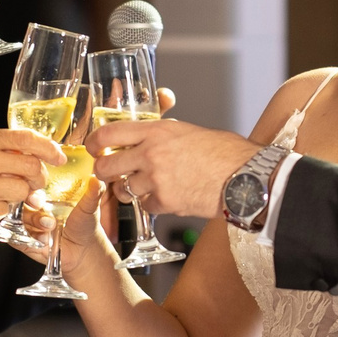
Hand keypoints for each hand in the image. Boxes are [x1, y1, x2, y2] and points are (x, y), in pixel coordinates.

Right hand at [0, 126, 61, 233]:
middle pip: (31, 167)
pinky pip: (4, 210)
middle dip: (39, 179)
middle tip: (34, 185)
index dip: (49, 148)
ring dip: (19, 197)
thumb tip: (25, 153)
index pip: (26, 138)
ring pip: (21, 191)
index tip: (60, 157)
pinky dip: (1, 210)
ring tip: (4, 196)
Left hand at [88, 117, 258, 219]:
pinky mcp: (165, 202)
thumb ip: (162, 134)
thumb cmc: (224, 153)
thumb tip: (146, 136)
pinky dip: (152, 204)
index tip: (93, 147)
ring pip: (123, 189)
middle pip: (106, 166)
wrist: (243, 177)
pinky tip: (167, 197)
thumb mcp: (187, 131)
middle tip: (109, 174)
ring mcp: (157, 179)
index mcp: (157, 131)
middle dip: (103, 173)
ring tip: (142, 187)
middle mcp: (151, 153)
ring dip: (128, 190)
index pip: (109, 133)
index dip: (94, 142)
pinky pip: (145, 205)